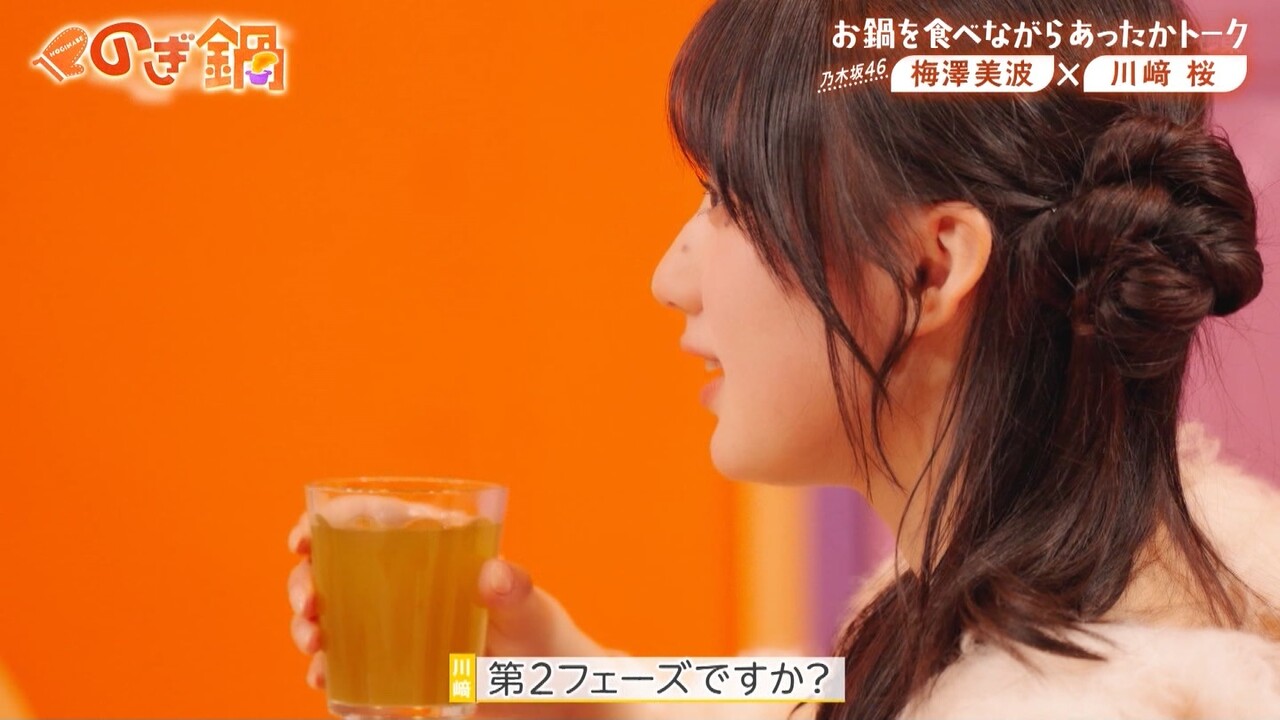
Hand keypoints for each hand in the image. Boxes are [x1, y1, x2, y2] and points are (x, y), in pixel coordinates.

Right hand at [287, 500, 615, 718]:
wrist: (557, 700)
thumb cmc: (549, 642)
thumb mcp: (535, 614)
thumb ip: (517, 593)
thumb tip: (494, 575)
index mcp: (436, 553)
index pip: (370, 522)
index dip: (324, 523)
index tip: (302, 539)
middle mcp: (409, 587)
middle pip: (336, 571)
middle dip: (306, 583)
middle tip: (309, 607)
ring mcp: (400, 630)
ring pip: (333, 618)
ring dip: (309, 627)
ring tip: (315, 644)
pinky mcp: (399, 671)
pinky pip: (350, 667)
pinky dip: (330, 672)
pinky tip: (326, 680)